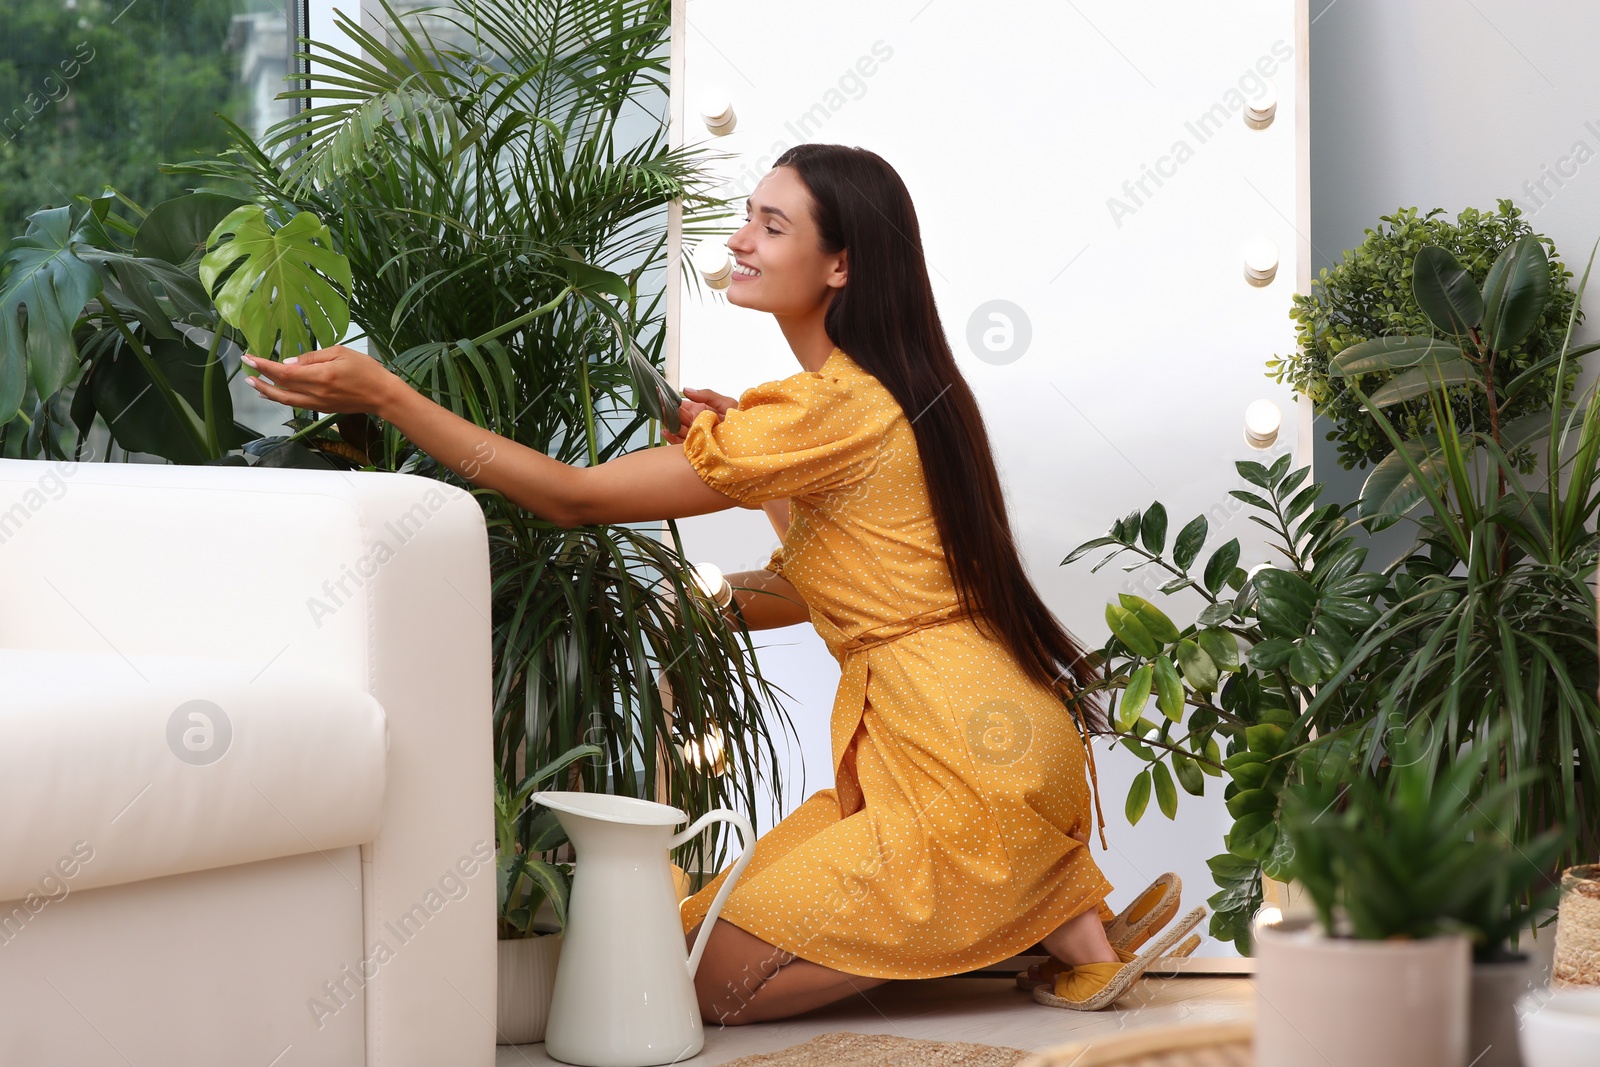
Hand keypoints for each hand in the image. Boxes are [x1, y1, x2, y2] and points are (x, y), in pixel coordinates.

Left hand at [240, 345, 404, 416]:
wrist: (383, 395)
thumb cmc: (366, 370)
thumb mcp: (340, 353)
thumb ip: (313, 357)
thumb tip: (289, 362)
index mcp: (320, 376)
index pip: (284, 372)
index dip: (264, 366)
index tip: (250, 358)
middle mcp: (316, 392)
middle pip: (280, 388)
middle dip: (261, 379)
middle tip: (246, 370)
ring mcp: (318, 403)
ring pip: (286, 400)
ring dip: (267, 392)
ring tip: (254, 384)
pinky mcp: (322, 408)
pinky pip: (296, 404)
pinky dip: (282, 398)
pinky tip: (274, 394)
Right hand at [662, 387, 739, 444]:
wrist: (751, 438)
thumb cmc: (741, 419)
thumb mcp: (725, 402)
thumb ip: (707, 395)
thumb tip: (686, 390)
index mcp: (701, 411)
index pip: (682, 406)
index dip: (671, 401)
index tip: (661, 395)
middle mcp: (697, 423)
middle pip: (678, 418)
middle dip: (668, 412)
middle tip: (660, 407)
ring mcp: (697, 435)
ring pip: (678, 430)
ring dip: (670, 424)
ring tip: (664, 418)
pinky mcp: (698, 447)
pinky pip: (682, 444)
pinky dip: (673, 439)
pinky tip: (667, 432)